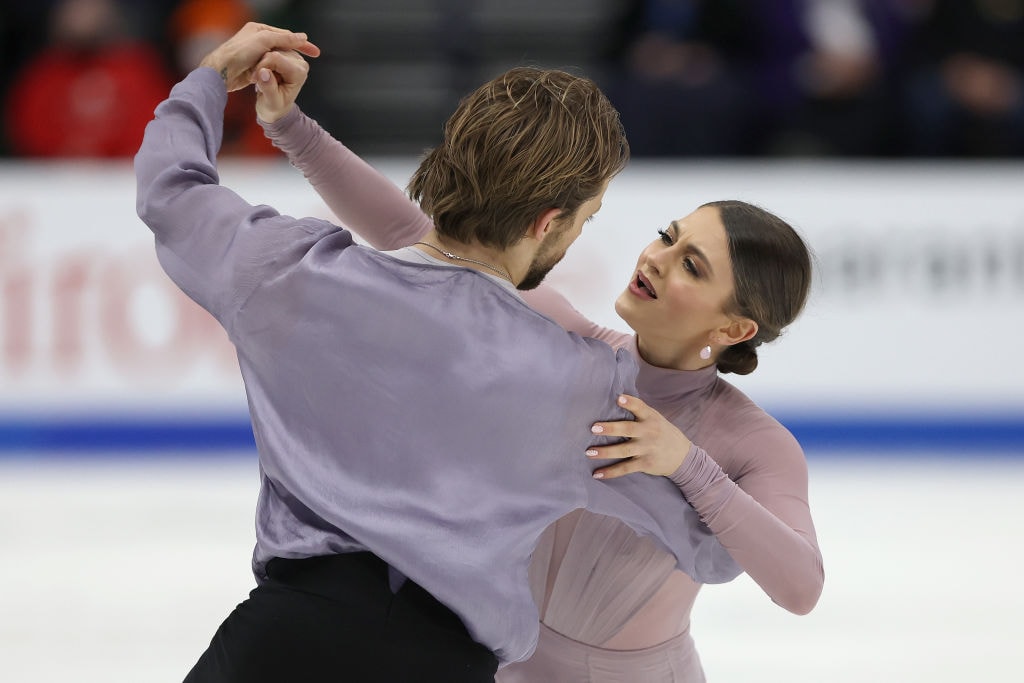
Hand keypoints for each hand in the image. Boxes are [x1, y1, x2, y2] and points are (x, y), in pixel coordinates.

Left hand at [198, 22, 319, 92]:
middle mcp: (256, 39)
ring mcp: (254, 54)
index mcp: (258, 29)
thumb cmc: (239, 53)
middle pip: (282, 46)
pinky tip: (283, 75)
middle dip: (296, 52)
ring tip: (299, 68)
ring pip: (276, 58)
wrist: (221, 71)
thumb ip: (284, 39)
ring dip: (285, 63)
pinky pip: (269, 67)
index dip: (301, 43)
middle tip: (311, 59)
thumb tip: (303, 37)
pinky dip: (276, 70)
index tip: (315, 52)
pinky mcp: (252, 67)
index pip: (285, 35)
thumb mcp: (264, 41)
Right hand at [253, 49, 310, 122]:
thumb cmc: (275, 107)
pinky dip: (260, 60)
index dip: (261, 66)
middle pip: (271, 52)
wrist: (276, 108)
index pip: (275, 58)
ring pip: (268, 49)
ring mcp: (292, 55)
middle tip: (258, 79)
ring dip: (260, 62)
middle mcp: (299, 61)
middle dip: (260, 65)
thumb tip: (263, 72)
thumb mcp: (271, 102)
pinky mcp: (284, 53)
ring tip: (260, 77)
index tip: (256, 79)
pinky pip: (267, 48)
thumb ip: (269, 88)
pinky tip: (261, 71)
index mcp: (299, 72)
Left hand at [587, 394, 691, 479]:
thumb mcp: (655, 418)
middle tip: (593, 428)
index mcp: (651, 418)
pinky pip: (625, 468)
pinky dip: (611, 472)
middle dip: (610, 429)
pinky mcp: (645, 464)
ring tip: (589, 452)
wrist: (683, 457)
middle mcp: (649, 432)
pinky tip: (597, 474)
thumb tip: (615, 399)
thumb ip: (639, 412)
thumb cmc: (663, 433)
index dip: (630, 402)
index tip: (618, 398)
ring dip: (605, 452)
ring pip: (623, 450)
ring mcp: (647, 449)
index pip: (640, 407)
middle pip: (628, 429)